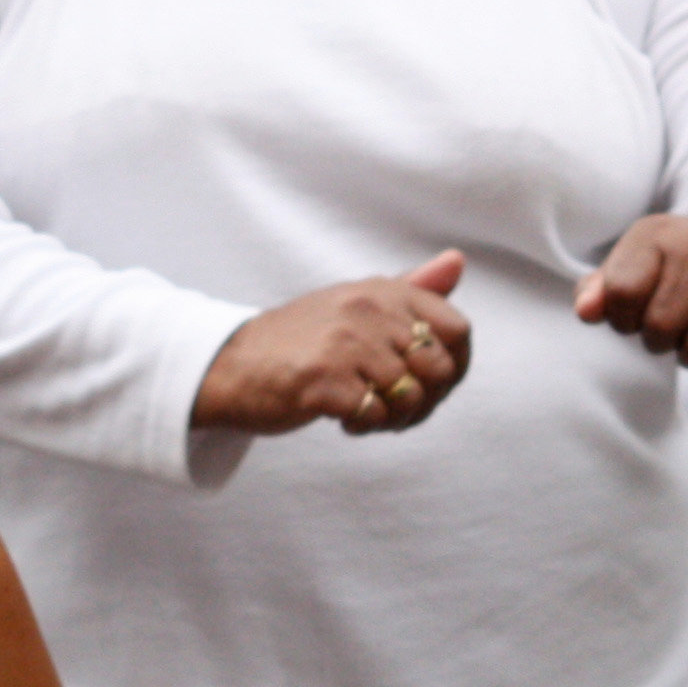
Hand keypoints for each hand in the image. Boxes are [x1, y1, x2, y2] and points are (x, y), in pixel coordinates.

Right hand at [192, 251, 469, 435]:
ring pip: (410, 397)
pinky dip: (364, 425)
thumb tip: (458, 261)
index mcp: (382, 290)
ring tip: (363, 411)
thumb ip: (410, 288)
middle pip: (440, 369)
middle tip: (391, 406)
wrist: (230, 365)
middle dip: (425, 400)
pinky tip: (342, 419)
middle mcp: (367, 309)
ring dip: (392, 418)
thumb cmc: (299, 339)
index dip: (452, 367)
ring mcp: (345, 343)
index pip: (457, 330)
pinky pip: (375, 415)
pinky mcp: (323, 380)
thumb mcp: (356, 303)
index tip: (424, 383)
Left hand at [576, 213, 687, 365]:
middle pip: (660, 324)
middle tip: (662, 328)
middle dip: (654, 339)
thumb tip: (586, 312)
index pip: (621, 292)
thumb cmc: (677, 265)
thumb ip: (598, 289)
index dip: (620, 318)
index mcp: (655, 233)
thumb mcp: (633, 264)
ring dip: (687, 352)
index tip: (629, 315)